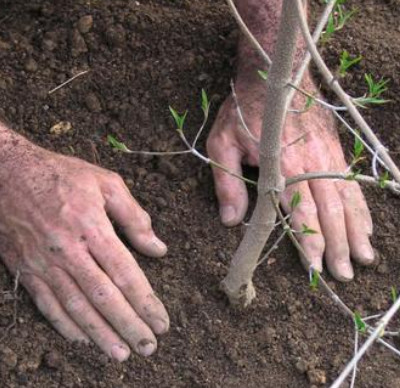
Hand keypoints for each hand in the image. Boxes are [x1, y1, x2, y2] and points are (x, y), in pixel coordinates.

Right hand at [0, 142, 168, 360]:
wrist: (7, 173)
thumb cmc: (62, 175)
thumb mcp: (106, 183)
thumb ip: (134, 217)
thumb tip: (158, 248)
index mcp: (92, 227)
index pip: (125, 273)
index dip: (145, 301)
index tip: (162, 321)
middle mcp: (68, 250)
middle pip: (103, 297)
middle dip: (129, 325)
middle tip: (149, 347)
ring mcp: (44, 263)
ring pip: (75, 307)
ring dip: (100, 334)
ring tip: (121, 354)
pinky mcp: (25, 269)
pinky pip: (46, 304)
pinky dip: (65, 324)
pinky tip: (82, 339)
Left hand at [207, 78, 373, 280]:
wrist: (278, 74)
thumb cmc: (245, 111)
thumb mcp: (223, 144)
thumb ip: (227, 183)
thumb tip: (230, 222)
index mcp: (283, 166)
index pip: (300, 211)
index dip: (309, 241)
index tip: (315, 268)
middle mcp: (312, 163)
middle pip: (330, 211)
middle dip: (338, 246)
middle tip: (344, 274)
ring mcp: (328, 156)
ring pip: (347, 200)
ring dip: (356, 231)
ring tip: (364, 259)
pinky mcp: (336, 149)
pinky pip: (352, 184)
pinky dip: (361, 208)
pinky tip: (366, 226)